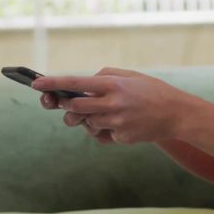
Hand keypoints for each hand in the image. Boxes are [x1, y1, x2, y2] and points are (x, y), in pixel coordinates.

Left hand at [33, 67, 188, 144]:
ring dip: (88, 118)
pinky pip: (101, 135)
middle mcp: (113, 103)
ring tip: (104, 112)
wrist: (177, 114)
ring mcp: (117, 123)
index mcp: (114, 84)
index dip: (53, 84)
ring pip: (87, 123)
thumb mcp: (131, 75)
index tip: (35, 84)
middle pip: (74, 107)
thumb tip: (82, 82)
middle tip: (64, 103)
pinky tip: (120, 123)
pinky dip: (103, 129)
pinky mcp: (121, 138)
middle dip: (66, 106)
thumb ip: (106, 75)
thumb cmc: (152, 91)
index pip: (76, 83)